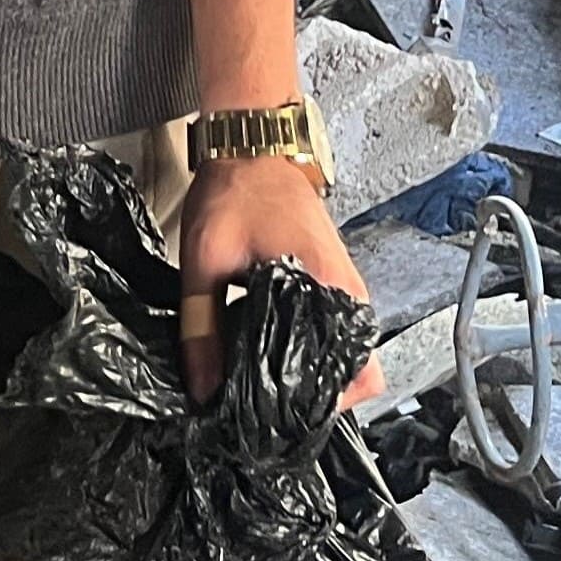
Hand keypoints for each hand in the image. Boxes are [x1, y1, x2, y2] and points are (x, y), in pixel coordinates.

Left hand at [179, 155, 383, 407]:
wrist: (251, 144)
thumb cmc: (235, 193)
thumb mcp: (206, 263)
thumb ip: (202, 329)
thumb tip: (204, 390)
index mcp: (330, 288)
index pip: (358, 372)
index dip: (326, 403)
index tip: (286, 417)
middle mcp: (348, 291)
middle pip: (356, 369)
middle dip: (318, 396)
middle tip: (272, 413)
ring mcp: (342, 283)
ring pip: (345, 350)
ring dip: (315, 372)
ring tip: (268, 392)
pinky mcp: (328, 277)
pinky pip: (331, 327)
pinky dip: (310, 347)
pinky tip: (271, 357)